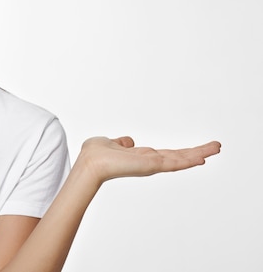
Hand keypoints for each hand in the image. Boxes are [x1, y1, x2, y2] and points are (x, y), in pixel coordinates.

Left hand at [77, 136, 220, 183]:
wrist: (90, 164)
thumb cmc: (94, 155)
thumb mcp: (110, 143)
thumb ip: (121, 143)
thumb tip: (128, 141)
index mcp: (141, 157)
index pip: (166, 155)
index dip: (181, 153)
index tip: (196, 151)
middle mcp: (149, 162)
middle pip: (178, 157)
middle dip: (197, 152)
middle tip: (216, 147)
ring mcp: (152, 165)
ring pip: (180, 159)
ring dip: (199, 154)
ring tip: (216, 148)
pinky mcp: (151, 165)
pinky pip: (174, 163)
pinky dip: (188, 160)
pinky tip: (202, 158)